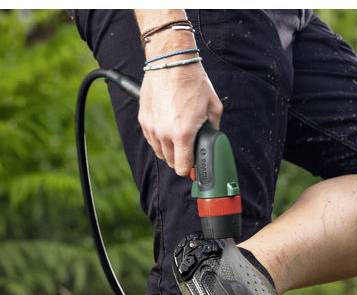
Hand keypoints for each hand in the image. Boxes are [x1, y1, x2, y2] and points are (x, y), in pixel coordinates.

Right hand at [138, 36, 222, 176]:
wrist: (171, 62)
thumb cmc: (193, 81)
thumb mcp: (213, 107)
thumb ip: (213, 130)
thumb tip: (211, 143)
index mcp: (183, 134)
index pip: (182, 167)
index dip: (190, 170)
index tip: (193, 167)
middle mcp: (164, 133)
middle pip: (171, 162)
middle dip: (181, 159)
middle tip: (189, 149)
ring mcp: (151, 127)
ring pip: (159, 152)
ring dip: (169, 149)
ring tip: (178, 136)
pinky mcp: (143, 119)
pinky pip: (151, 138)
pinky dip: (158, 138)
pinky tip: (167, 127)